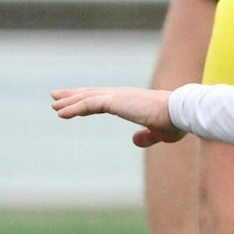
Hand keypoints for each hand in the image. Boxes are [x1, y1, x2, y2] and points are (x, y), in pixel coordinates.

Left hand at [51, 87, 181, 146]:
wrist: (179, 113)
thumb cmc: (173, 122)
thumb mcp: (158, 133)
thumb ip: (146, 136)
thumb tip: (135, 140)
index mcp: (131, 100)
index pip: (104, 98)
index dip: (87, 99)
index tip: (74, 101)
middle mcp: (121, 95)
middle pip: (91, 94)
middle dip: (73, 95)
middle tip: (56, 97)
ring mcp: (117, 96)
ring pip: (87, 98)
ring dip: (69, 102)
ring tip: (54, 105)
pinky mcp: (115, 101)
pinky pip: (88, 104)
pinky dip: (73, 108)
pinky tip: (60, 113)